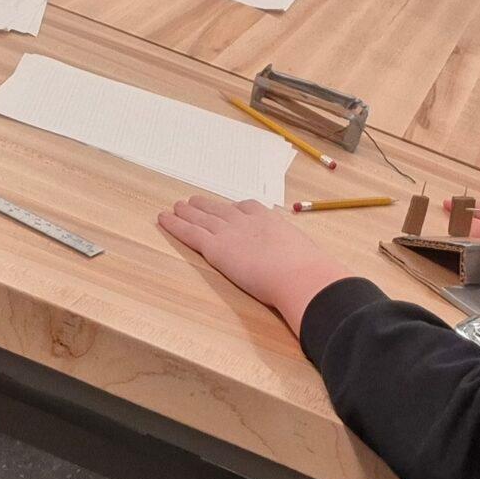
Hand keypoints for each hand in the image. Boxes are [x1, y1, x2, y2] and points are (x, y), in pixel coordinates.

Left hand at [159, 196, 348, 329]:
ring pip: (202, 218)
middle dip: (206, 206)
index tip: (229, 208)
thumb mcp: (307, 258)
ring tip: (176, 207)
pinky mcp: (216, 247)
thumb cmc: (310, 272)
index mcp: (271, 220)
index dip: (235, 209)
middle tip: (192, 202)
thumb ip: (302, 262)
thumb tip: (316, 276)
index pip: (248, 208)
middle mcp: (248, 221)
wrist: (300, 275)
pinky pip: (190, 232)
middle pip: (221, 210)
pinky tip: (163, 218)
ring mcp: (231, 232)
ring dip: (187, 212)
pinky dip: (174, 224)